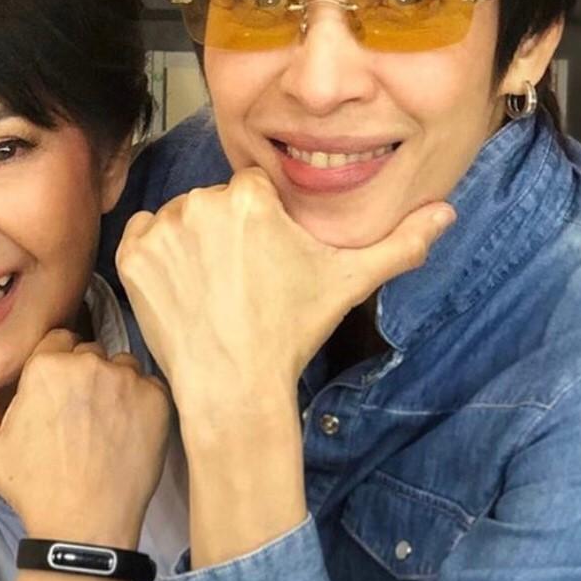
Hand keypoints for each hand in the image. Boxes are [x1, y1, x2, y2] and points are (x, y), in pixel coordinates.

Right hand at [0, 329, 171, 546]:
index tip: (60, 391)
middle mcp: (88, 364)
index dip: (58, 364)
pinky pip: (150, 387)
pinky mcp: (156, 401)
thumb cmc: (33, 488)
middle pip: (90, 353)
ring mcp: (127, 381)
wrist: (83, 523)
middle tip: (82, 413)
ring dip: (115, 385)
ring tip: (107, 423)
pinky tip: (128, 431)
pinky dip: (142, 403)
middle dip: (85, 375)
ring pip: (122, 367)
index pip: (58, 340)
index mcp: (46, 367)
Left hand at [116, 168, 452, 422]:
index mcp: (251, 196)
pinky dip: (158, 259)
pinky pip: (143, 237)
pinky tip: (184, 291)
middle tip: (240, 285)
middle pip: (215, 203)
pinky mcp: (132, 256)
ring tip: (213, 291)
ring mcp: (162, 230)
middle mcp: (202, 201)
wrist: (234, 388)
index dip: (261, 228)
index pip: (254, 192)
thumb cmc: (290, 334)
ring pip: (179, 220)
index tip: (264, 265)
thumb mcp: (349, 283)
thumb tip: (447, 214)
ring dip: (191, 245)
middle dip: (225, 236)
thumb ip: (400, 243)